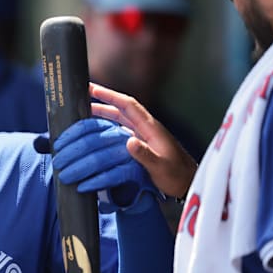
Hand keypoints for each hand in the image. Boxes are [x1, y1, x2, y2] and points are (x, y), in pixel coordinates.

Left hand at [52, 118, 159, 213]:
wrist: (128, 184)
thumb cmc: (103, 164)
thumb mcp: (86, 151)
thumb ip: (66, 146)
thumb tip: (38, 143)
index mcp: (108, 127)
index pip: (87, 126)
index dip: (70, 135)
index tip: (56, 146)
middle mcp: (119, 137)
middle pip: (92, 141)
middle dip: (70, 153)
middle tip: (57, 164)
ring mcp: (128, 154)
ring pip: (100, 158)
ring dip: (79, 168)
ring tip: (64, 177)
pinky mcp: (133, 172)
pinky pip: (113, 176)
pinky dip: (95, 182)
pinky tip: (81, 187)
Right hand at [89, 83, 196, 198]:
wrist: (189, 183)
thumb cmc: (177, 176)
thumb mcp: (160, 167)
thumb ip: (145, 154)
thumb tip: (129, 141)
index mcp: (151, 128)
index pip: (128, 105)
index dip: (110, 96)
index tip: (93, 89)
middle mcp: (146, 128)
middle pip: (122, 109)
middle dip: (103, 101)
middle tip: (84, 96)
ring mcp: (144, 136)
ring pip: (120, 119)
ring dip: (104, 113)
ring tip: (85, 112)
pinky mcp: (142, 145)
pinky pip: (121, 131)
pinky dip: (108, 127)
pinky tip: (99, 131)